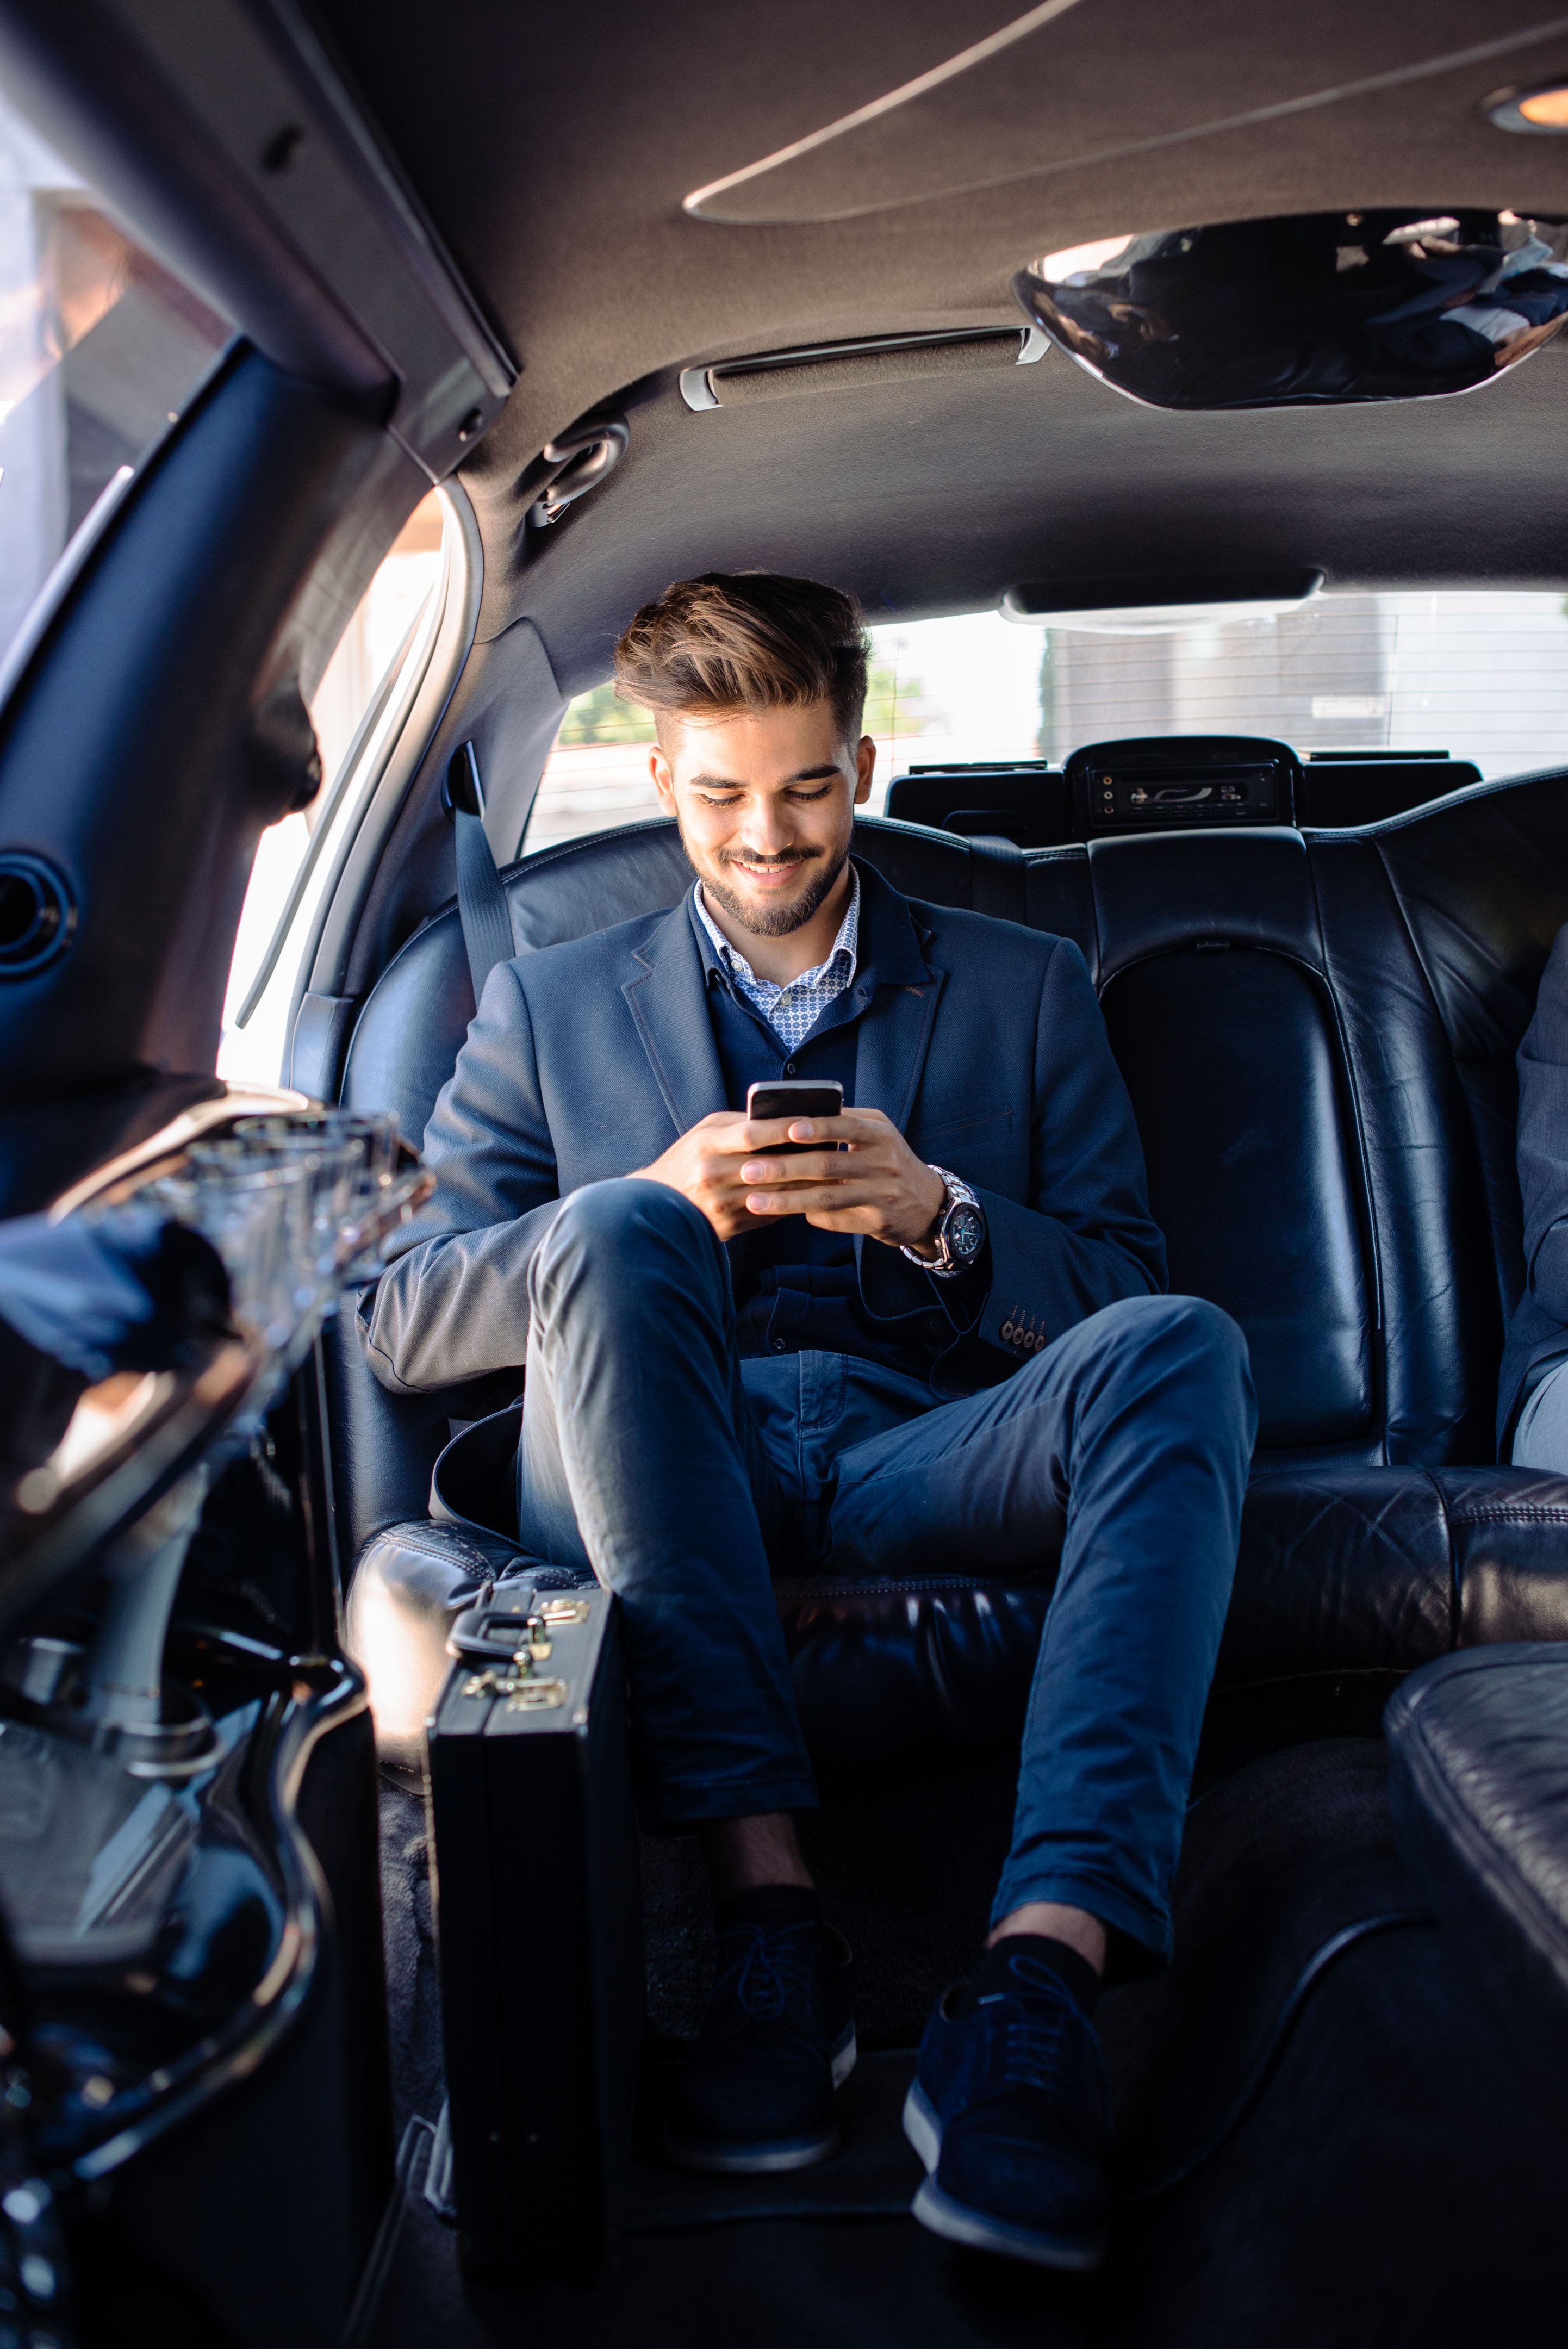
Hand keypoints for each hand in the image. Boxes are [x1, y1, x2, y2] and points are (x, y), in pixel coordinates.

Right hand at [632, 1112, 826, 1242]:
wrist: (657, 1203)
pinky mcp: (728, 1227)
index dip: (782, 1128)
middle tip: (837, 1150)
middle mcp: (713, 1175)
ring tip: (834, 1173)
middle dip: (805, 1158)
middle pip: (769, 1167)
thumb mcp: (705, 1133)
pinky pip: (769, 1214)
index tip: (812, 1120)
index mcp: (706, 1145)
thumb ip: (738, 1124)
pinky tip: (812, 1196)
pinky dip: (792, 1204)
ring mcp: (721, 1204)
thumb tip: (783, 1118)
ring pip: (775, 1194)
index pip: (751, 1133)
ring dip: (806, 1185)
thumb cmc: (688, 1159)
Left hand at [739, 1108, 946, 1252]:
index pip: (845, 1125)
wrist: (927, 1203)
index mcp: (880, 1133)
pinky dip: (809, 1216)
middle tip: (748, 1170)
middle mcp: (884, 1162)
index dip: (817, 1128)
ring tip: (753, 1201)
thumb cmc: (887, 1161)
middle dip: (783, 1167)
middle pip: (827, 1164)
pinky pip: (836, 1220)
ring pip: (826, 1197)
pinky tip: (784, 1215)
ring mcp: (882, 1194)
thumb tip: (787, 1123)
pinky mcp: (878, 1221)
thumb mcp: (875, 1136)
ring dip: (786, 1200)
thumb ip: (841, 1126)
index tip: (785, 1129)